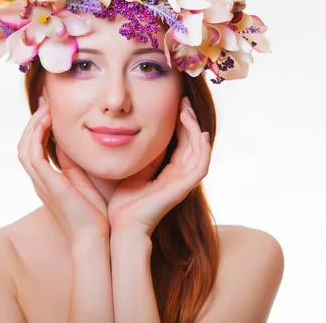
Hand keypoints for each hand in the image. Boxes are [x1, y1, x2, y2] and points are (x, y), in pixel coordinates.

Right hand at [18, 97, 108, 242]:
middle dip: (33, 121)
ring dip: (33, 124)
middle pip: (24, 144)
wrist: (94, 237)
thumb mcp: (83, 181)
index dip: (38, 128)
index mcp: (47, 180)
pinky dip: (36, 135)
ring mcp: (40, 182)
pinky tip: (47, 120)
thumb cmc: (94, 214)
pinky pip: (33, 153)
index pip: (33, 148)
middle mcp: (39, 180)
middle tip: (45, 102)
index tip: (50, 110)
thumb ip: (74, 163)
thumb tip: (73, 143)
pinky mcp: (48, 183)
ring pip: (24, 146)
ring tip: (46, 107)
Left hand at [107, 96, 211, 236]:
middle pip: (192, 141)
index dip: (181, 121)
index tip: (176, 102)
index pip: (182, 141)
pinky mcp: (184, 188)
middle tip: (183, 100)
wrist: (122, 224)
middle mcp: (180, 174)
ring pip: (199, 149)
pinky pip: (201, 165)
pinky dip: (203, 148)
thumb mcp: (134, 168)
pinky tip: (199, 132)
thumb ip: (144, 153)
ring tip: (186, 110)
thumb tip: (141, 131)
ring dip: (195, 128)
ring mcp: (184, 181)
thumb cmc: (124, 201)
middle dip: (190, 119)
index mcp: (169, 170)